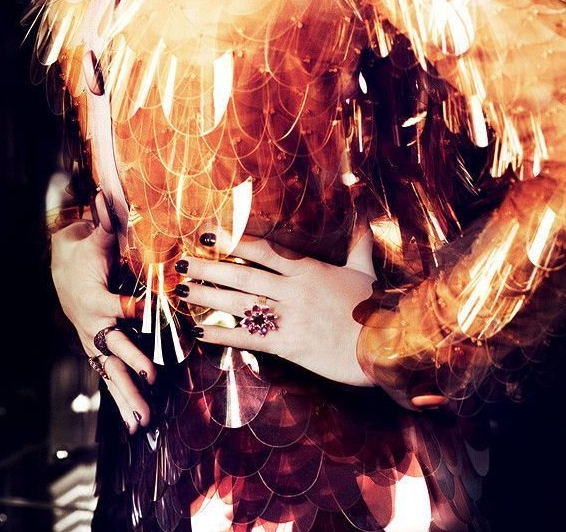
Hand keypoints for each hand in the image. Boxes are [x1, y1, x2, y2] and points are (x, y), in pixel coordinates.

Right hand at [50, 217, 156, 431]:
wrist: (60, 268)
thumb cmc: (84, 250)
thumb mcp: (95, 236)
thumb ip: (106, 221)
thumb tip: (108, 193)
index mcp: (93, 297)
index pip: (114, 307)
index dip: (128, 310)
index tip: (144, 314)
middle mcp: (91, 325)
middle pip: (113, 350)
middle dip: (131, 370)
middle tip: (150, 383)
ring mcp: (92, 341)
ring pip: (111, 373)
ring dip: (127, 398)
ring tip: (144, 423)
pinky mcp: (96, 349)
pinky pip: (109, 377)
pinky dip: (121, 400)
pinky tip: (136, 423)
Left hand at [174, 230, 448, 408]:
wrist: (384, 347)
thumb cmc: (375, 310)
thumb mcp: (366, 272)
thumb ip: (359, 245)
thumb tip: (366, 217)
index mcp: (307, 270)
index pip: (263, 249)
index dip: (233, 239)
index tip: (207, 232)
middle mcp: (292, 290)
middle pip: (242, 274)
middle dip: (210, 267)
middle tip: (181, 261)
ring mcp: (288, 317)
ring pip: (240, 303)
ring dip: (208, 296)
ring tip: (181, 290)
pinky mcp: (288, 345)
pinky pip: (248, 338)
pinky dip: (222, 334)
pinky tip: (200, 331)